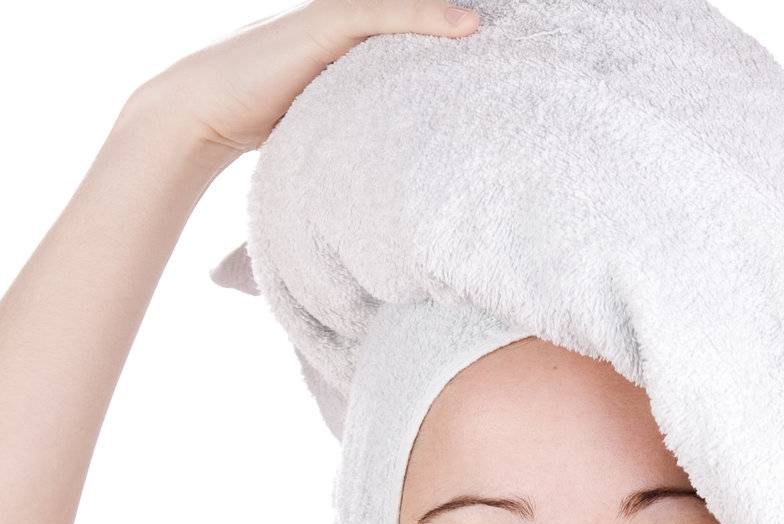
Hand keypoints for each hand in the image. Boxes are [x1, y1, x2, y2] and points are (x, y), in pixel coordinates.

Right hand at [134, 0, 479, 157]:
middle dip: (457, 15)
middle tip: (516, 24)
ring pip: (404, 7)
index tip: (495, 43)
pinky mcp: (323, 26)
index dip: (446, 31)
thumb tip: (386, 176)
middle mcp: (341, 20)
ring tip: (501, 20)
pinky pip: (386, 13)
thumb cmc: (250, 126)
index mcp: (343, 43)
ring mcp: (331, 18)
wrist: (196, 113)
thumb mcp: (318, 124)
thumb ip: (352, 129)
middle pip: (413, 12)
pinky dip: (427, 17)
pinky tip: (468, 25)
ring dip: (451, 11)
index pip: (406, 28)